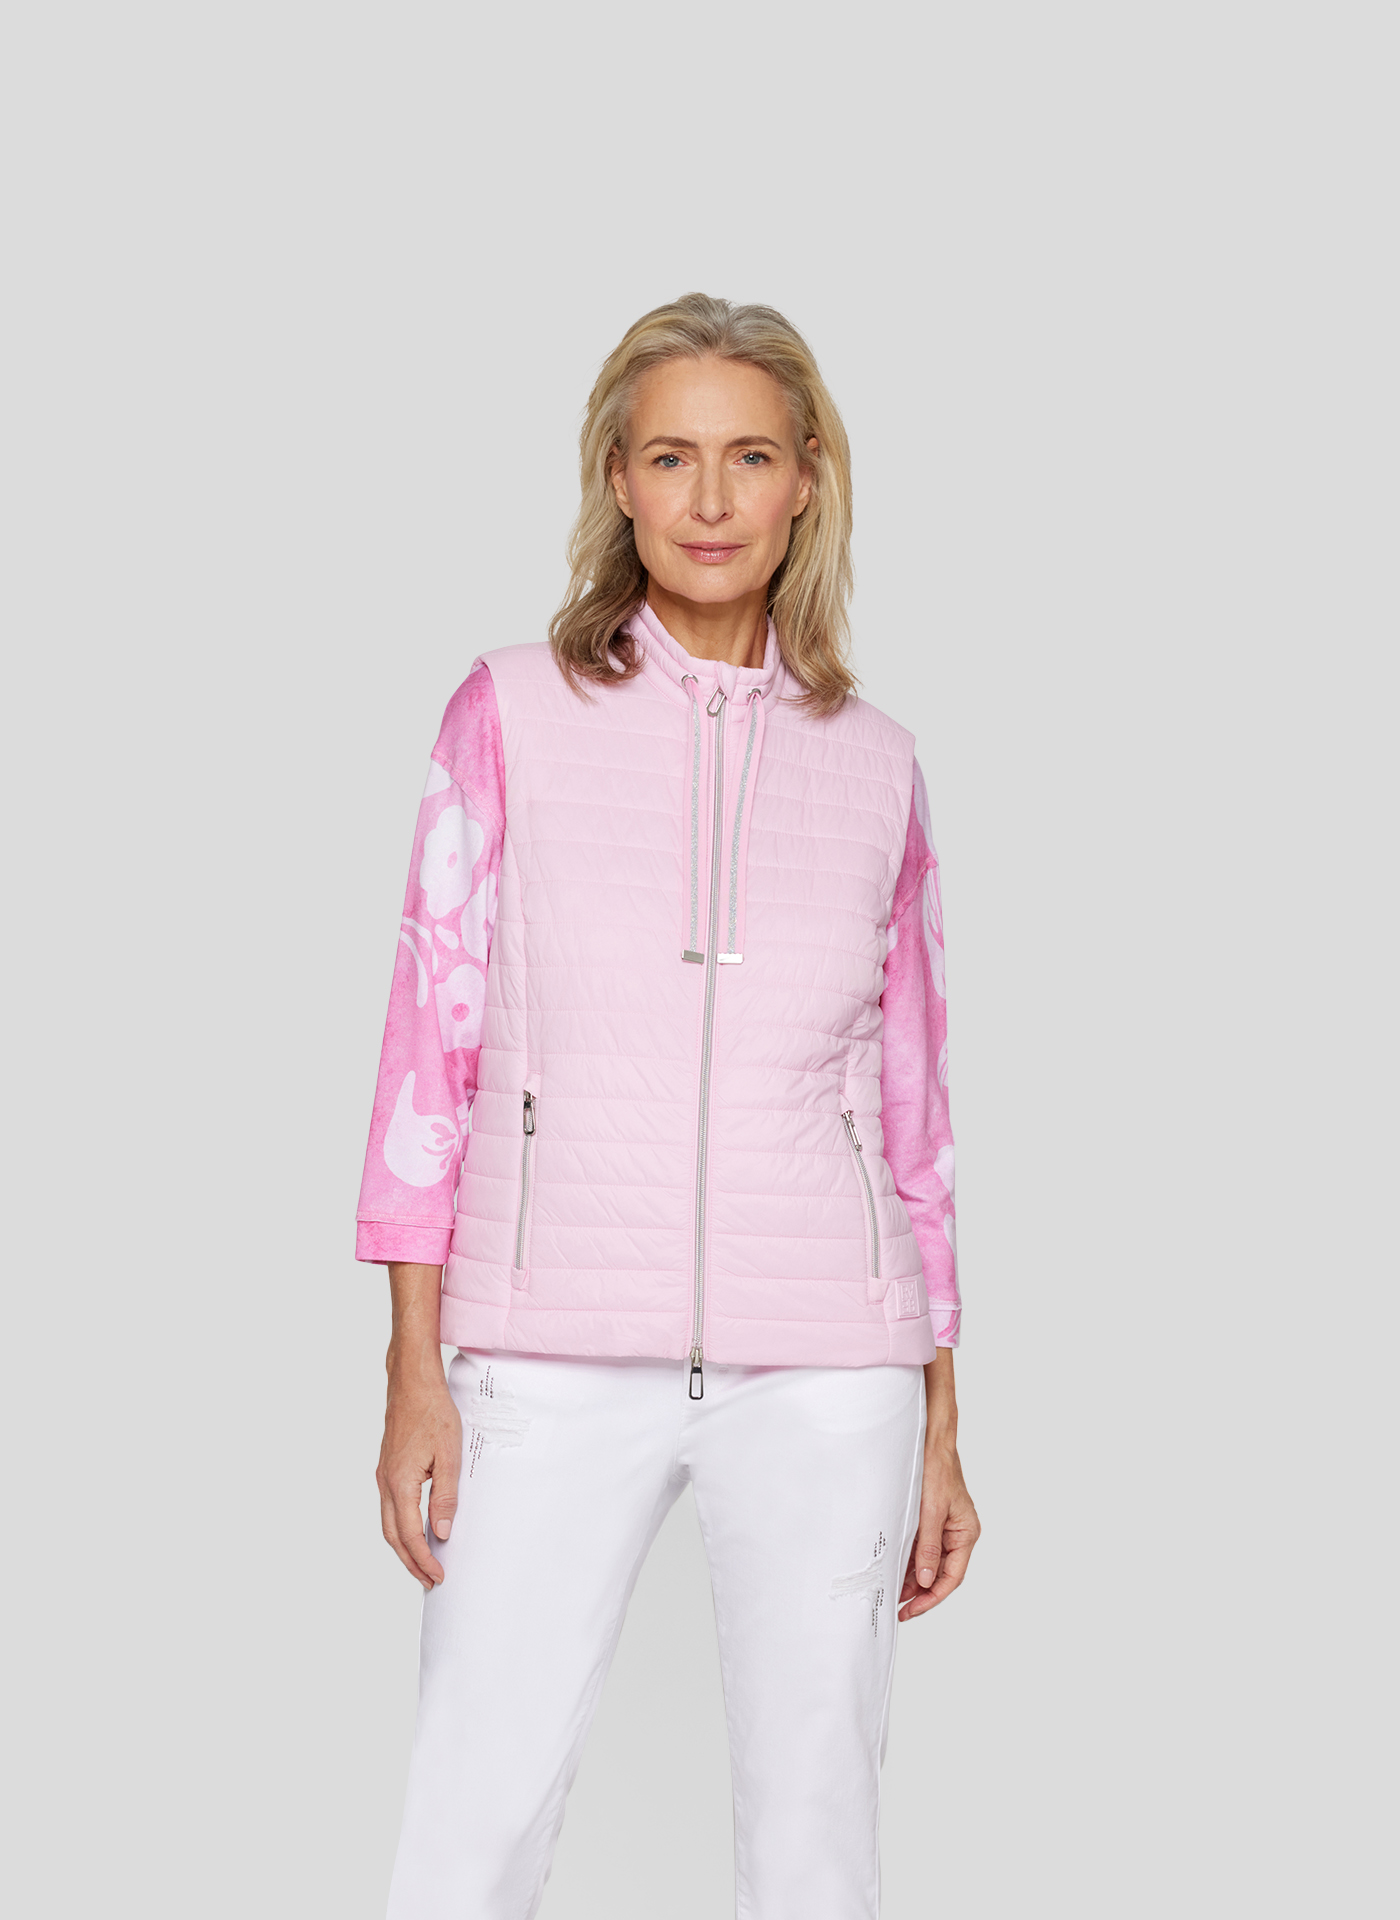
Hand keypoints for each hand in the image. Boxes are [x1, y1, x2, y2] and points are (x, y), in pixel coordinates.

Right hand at [377, 1262, 458, 1590]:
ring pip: (389, 1523)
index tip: (439, 1577)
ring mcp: (383, 1475)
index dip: (424, 1560)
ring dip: (404, 1547)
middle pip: (393, 1536)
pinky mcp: (387, 1467)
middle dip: (411, 1562)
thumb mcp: (448, 1454)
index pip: (410, 1535)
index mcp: (400, 1483)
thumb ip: (445, 1496)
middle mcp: (386, 1482)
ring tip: (423, 1563)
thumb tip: (442, 1534)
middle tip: (430, 1581)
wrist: (411, 1380)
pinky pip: (390, 1508)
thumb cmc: (433, 1411)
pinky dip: (401, 1527)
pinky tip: (415, 1529)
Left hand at [899, 1350, 979, 1621]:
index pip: (951, 1577)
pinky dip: (906, 1560)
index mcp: (966, 1533)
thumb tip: (923, 1581)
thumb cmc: (936, 1467)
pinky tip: (891, 1569)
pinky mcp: (927, 1520)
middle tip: (896, 1607)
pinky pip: (918, 1548)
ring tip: (890, 1592)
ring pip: (927, 1563)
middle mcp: (956, 1533)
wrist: (928, 1438)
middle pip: (938, 1574)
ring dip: (910, 1578)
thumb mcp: (931, 1510)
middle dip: (919, 1592)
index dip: (931, 1598)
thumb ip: (928, 1547)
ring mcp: (941, 1527)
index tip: (911, 1609)